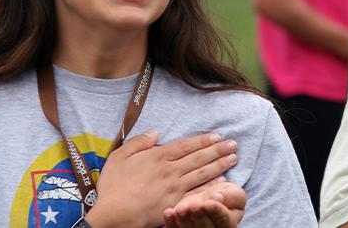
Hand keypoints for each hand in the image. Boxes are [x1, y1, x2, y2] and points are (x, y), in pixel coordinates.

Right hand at [86, 130, 238, 226]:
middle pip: (199, 157)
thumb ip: (138, 142)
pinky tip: (222, 182)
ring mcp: (175, 188)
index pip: (185, 145)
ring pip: (202, 173)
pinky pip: (198, 193)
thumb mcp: (119, 157)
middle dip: (218, 150)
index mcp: (157, 156)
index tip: (216, 136)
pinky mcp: (176, 203)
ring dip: (220, 165)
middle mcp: (170, 170)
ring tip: (234, 158)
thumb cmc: (113, 186)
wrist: (114, 214)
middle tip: (233, 144)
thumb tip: (155, 132)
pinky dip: (211, 186)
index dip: (202, 140)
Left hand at [163, 182, 246, 227]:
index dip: (216, 211)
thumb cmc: (224, 195)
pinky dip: (171, 223)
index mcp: (228, 224)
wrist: (208, 197)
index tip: (209, 202)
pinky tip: (168, 212)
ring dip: (184, 220)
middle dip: (199, 216)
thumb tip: (218, 197)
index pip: (223, 220)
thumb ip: (230, 196)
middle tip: (194, 205)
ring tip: (180, 208)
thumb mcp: (233, 192)